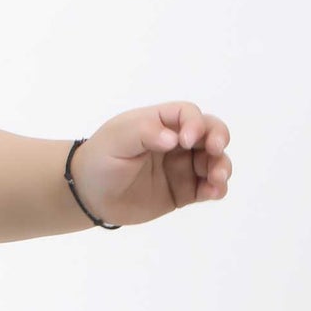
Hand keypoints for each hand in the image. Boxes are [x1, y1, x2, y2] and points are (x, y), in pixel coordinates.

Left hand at [69, 103, 231, 228]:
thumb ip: (145, 131)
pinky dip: (216, 188)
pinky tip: (213, 192)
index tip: (185, 141)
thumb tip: (175, 138)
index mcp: (161, 123)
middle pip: (210, 133)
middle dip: (218, 139)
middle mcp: (177, 142)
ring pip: (214, 161)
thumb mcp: (117, 138)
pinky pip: (207, 188)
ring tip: (217, 178)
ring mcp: (182, 167)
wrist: (89, 196)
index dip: (195, 124)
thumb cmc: (101, 160)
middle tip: (215, 150)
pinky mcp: (184, 191)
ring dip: (221, 166)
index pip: (189, 114)